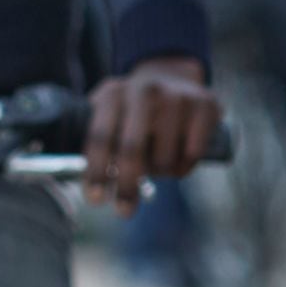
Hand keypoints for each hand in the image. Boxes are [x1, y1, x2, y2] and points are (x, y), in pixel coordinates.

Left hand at [85, 55, 220, 216]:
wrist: (174, 75)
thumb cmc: (133, 107)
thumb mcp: (109, 110)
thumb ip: (97, 139)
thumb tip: (80, 184)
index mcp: (112, 93)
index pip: (99, 136)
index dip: (96, 171)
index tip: (95, 200)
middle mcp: (143, 91)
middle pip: (131, 150)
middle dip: (126, 187)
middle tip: (124, 212)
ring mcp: (177, 97)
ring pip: (164, 158)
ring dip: (160, 174)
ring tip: (157, 165)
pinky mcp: (205, 105)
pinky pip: (192, 154)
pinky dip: (183, 168)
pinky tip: (179, 159)